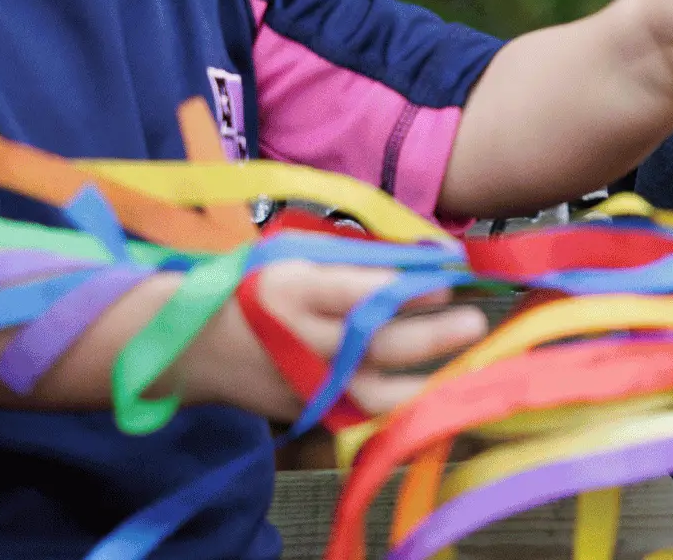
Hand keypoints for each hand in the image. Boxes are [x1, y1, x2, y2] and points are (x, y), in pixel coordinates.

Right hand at [194, 261, 485, 420]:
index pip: (359, 294)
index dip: (407, 289)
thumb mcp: (295, 255)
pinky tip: (446, 393)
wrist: (198, 348)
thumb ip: (355, 258)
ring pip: (379, 397)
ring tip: (469, 367)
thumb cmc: (257, 285)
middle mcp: (306, 344)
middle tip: (474, 322)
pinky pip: (371, 417)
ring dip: (429, 383)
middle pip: (377, 345)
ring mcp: (311, 387)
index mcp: (297, 293)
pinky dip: (409, 409)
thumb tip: (427, 258)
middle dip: (431, 336)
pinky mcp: (317, 415)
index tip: (448, 278)